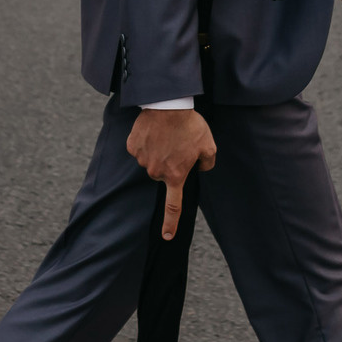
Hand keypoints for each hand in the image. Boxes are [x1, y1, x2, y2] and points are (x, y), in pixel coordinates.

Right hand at [126, 107, 216, 240]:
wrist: (168, 104)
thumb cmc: (190, 126)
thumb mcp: (209, 145)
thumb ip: (207, 163)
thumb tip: (202, 167)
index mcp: (176, 176)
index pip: (173, 206)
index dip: (170, 223)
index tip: (167, 236)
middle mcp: (156, 172)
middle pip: (161, 174)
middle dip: (168, 163)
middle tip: (176, 144)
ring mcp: (142, 159)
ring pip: (150, 160)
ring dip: (157, 151)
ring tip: (166, 134)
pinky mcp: (132, 146)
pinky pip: (139, 148)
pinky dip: (145, 141)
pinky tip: (154, 130)